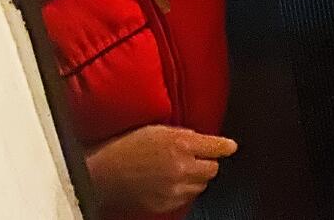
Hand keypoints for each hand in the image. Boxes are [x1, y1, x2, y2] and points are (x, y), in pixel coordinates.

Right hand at [86, 125, 236, 213]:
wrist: (103, 172)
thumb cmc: (127, 147)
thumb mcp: (159, 130)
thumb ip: (185, 135)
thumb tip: (203, 140)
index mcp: (181, 144)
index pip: (217, 147)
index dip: (225, 147)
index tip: (230, 147)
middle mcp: (182, 167)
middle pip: (213, 169)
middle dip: (208, 163)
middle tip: (198, 159)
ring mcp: (174, 188)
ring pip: (201, 185)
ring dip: (196, 178)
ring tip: (180, 171)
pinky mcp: (166, 204)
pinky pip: (186, 198)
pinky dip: (183, 190)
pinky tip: (171, 183)